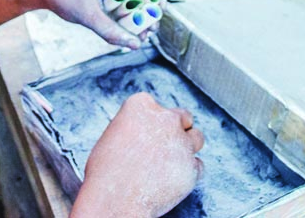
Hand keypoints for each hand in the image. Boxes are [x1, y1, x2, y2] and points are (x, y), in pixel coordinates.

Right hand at [72, 93, 203, 217]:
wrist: (114, 199)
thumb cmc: (106, 172)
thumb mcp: (114, 135)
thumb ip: (136, 127)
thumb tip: (149, 133)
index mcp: (141, 104)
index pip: (156, 106)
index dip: (153, 121)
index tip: (146, 135)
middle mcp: (165, 118)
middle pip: (183, 116)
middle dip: (177, 129)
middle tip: (165, 145)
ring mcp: (181, 142)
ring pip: (197, 137)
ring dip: (187, 147)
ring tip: (171, 162)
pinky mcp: (192, 167)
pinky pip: (198, 166)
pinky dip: (188, 172)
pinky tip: (171, 181)